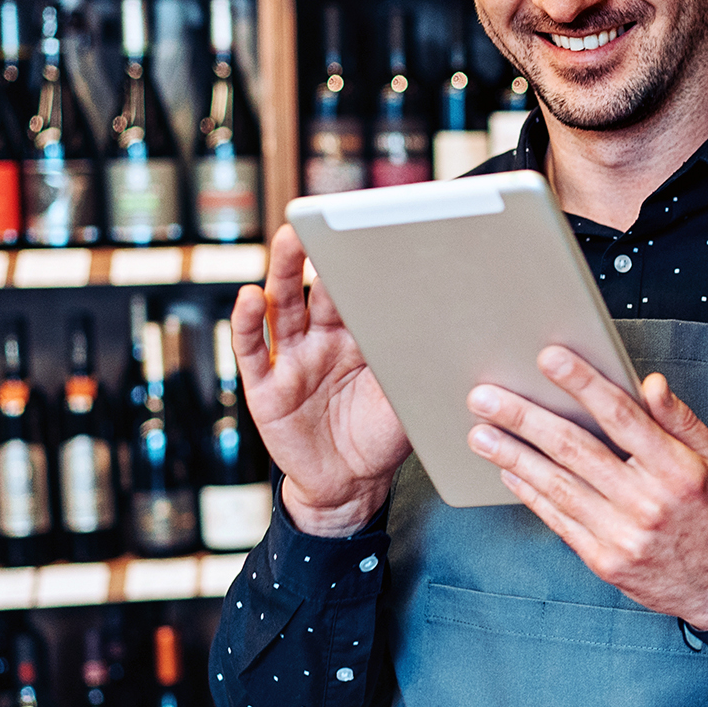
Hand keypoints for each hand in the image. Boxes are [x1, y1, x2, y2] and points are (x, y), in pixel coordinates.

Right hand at [230, 225, 410, 534]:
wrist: (350, 486)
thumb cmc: (384, 436)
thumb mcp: (408, 396)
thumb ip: (419, 360)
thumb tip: (461, 327)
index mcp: (361, 336)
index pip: (360, 291)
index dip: (364, 262)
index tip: (374, 225)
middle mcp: (322, 339)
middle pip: (316, 287)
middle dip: (318, 253)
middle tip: (324, 220)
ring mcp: (291, 359)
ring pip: (283, 307)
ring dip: (283, 272)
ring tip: (288, 240)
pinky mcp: (265, 387)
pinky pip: (253, 350)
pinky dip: (247, 322)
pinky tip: (248, 298)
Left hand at [465, 347, 707, 629]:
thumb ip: (680, 420)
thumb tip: (650, 384)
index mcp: (677, 470)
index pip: (621, 416)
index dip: (583, 384)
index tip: (549, 358)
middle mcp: (647, 502)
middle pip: (574, 449)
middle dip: (524, 418)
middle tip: (486, 397)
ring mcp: (622, 534)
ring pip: (556, 485)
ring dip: (513, 455)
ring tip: (480, 433)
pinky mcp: (604, 560)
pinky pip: (558, 520)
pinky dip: (530, 493)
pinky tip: (509, 471)